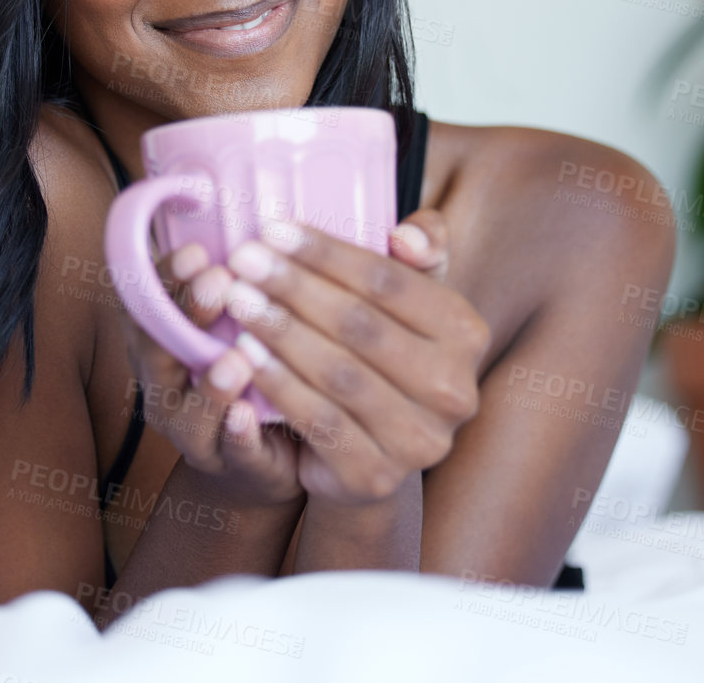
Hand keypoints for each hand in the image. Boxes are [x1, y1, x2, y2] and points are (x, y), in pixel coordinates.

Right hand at [115, 243, 305, 509]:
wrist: (273, 456)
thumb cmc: (257, 370)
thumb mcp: (240, 316)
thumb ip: (242, 273)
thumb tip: (262, 212)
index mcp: (165, 337)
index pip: (148, 299)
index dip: (164, 274)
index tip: (197, 250)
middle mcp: (165, 382)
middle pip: (157, 348)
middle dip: (185, 314)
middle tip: (218, 283)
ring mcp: (192, 429)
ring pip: (184, 408)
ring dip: (208, 382)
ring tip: (233, 358)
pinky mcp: (231, 465)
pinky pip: (227, 451)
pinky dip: (235, 433)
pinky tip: (249, 414)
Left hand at [204, 210, 490, 506]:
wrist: (370, 450)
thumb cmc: (381, 352)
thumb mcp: (407, 297)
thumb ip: (420, 251)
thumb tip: (405, 237)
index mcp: (465, 332)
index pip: (387, 281)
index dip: (326, 253)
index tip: (272, 229)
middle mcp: (453, 389)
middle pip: (360, 325)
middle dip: (294, 286)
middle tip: (243, 259)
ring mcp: (419, 439)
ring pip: (338, 372)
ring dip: (281, 331)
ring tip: (238, 299)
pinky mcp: (376, 475)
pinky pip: (319, 419)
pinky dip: (279, 382)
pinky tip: (244, 354)